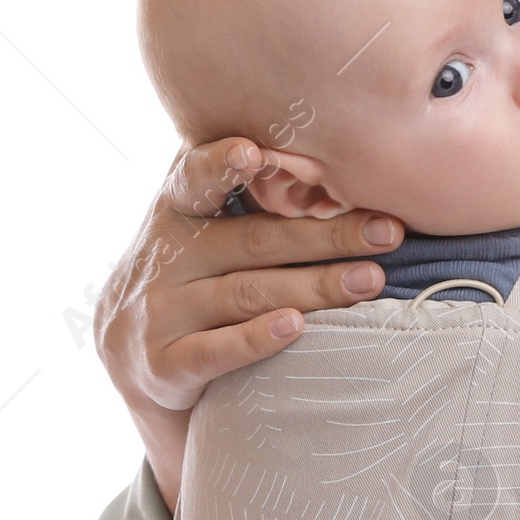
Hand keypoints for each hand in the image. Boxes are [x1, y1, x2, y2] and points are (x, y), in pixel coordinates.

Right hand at [93, 136, 403, 508]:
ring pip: (246, 293)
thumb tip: (339, 158)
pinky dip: (257, 338)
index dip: (220, 164)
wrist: (131, 360)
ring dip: (314, 286)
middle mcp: (164, 256)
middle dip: (325, 235)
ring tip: (371, 281)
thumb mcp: (199, 227)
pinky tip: (297, 327)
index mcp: (176, 210)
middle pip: (253, 241)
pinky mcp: (164, 365)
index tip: (254, 153)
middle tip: (388, 231)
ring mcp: (160, 311)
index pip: (195, 178)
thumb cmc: (192, 274)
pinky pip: (215, 350)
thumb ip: (244, 194)